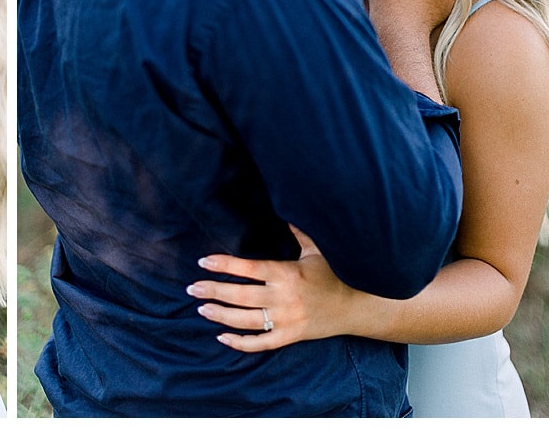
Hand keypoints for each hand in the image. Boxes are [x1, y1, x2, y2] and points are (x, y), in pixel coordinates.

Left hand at [187, 226, 358, 351]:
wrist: (356, 307)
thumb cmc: (334, 274)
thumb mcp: (317, 249)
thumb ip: (298, 230)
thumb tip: (284, 206)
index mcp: (287, 273)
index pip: (249, 268)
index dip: (224, 265)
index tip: (204, 261)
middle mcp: (284, 298)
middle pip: (241, 296)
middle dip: (213, 291)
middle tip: (191, 288)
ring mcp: (287, 320)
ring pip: (246, 321)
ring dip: (221, 315)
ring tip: (201, 308)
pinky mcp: (290, 337)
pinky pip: (261, 343)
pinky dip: (240, 343)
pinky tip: (222, 337)